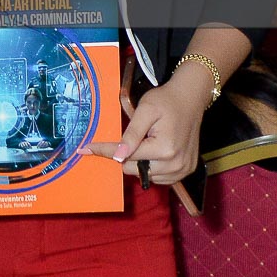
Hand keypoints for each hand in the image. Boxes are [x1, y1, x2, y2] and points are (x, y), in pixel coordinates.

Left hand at [86, 78, 203, 184]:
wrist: (190, 98)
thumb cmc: (166, 101)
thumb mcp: (145, 110)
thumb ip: (131, 134)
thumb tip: (118, 155)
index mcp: (165, 149)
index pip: (125, 156)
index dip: (105, 150)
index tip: (85, 149)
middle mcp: (175, 164)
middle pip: (134, 169)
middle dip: (128, 155)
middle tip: (136, 136)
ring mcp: (182, 170)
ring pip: (146, 176)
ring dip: (141, 163)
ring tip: (149, 142)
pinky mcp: (186, 170)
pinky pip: (161, 178)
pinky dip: (153, 168)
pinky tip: (155, 152)